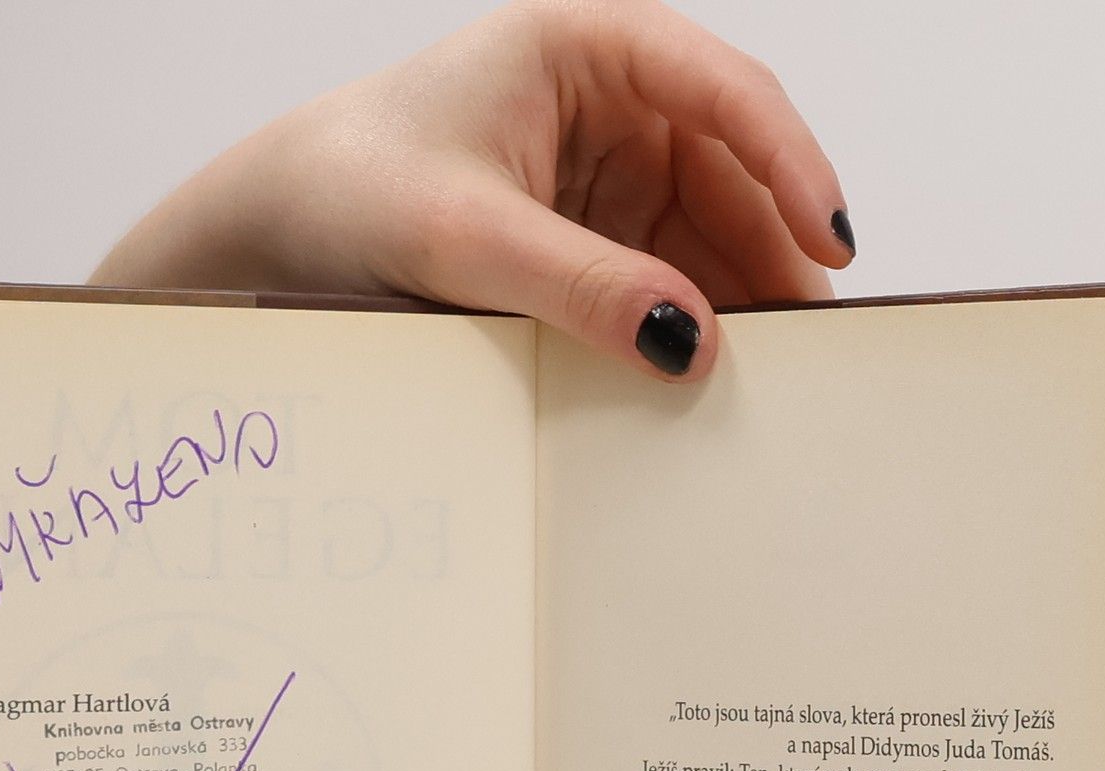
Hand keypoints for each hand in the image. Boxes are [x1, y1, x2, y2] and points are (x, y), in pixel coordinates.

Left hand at [93, 0, 851, 381]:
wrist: (273, 235)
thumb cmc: (346, 189)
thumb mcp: (464, 237)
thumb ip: (578, 284)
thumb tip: (687, 341)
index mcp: (585, 50)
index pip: (723, 94)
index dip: (791, 166)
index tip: (831, 241)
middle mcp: (607, 106)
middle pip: (731, 180)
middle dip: (773, 261)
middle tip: (810, 352)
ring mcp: (602, 179)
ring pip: (706, 241)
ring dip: (736, 307)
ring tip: (769, 385)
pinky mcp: (586, 245)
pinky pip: (661, 285)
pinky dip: (686, 331)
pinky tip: (705, 383)